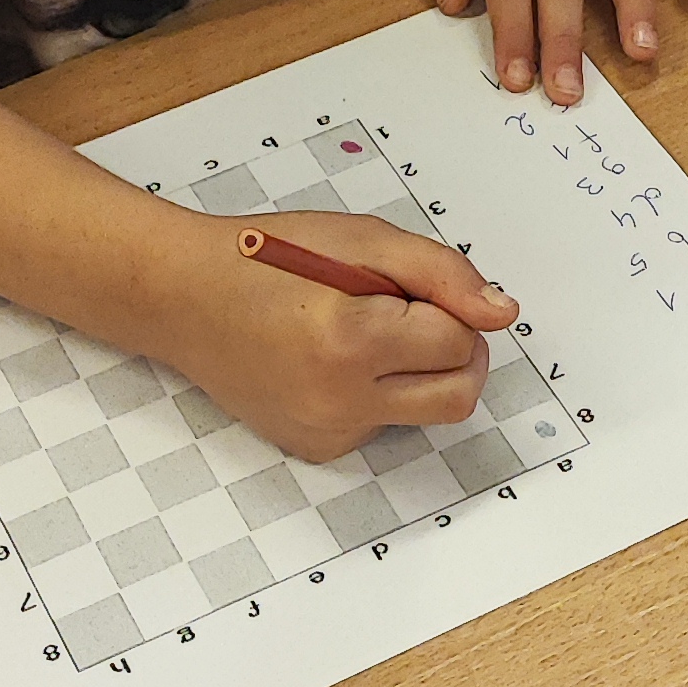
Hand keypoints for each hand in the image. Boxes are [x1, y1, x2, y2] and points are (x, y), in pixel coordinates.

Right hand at [141, 209, 517, 465]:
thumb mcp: (362, 239)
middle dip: (455, 351)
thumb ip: (442, 274)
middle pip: (458, 395)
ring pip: (425, 412)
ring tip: (365, 332)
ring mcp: (327, 431)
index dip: (445, 305)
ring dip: (418, 372)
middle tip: (414, 314)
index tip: (403, 287)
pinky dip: (379, 392)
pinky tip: (332, 361)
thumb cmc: (267, 258)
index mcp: (351, 340)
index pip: (459, 341)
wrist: (184, 298)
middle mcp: (339, 400)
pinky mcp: (317, 447)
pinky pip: (383, 425)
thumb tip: (503, 313)